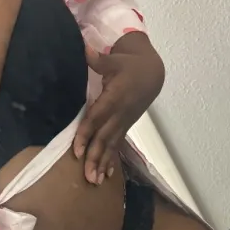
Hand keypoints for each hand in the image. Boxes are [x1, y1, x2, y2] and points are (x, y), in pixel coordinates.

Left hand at [74, 33, 164, 183]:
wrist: (152, 74)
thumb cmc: (129, 65)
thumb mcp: (115, 59)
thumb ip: (99, 59)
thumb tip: (85, 49)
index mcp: (115, 98)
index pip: (97, 118)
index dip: (87, 134)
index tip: (77, 150)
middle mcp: (120, 114)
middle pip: (104, 138)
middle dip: (95, 157)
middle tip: (87, 176)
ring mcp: (123, 123)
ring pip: (111, 146)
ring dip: (102, 164)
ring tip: (94, 181)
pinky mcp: (125, 127)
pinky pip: (117, 146)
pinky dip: (111, 161)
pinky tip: (104, 176)